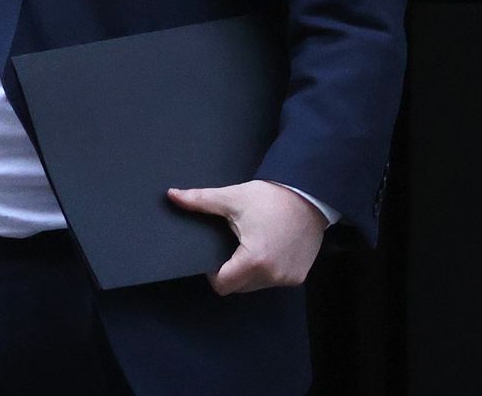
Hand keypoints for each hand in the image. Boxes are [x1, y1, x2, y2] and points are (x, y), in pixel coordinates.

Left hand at [167, 180, 327, 294]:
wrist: (309, 193)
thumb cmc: (271, 197)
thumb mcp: (232, 198)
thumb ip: (200, 201)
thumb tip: (172, 195)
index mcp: (254, 260)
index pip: (222, 285)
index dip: (212, 272)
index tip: (215, 254)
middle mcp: (272, 275)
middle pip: (238, 286)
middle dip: (231, 270)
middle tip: (233, 243)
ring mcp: (288, 278)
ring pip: (256, 285)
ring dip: (249, 271)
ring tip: (252, 243)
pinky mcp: (299, 276)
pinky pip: (273, 280)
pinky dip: (267, 269)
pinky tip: (269, 247)